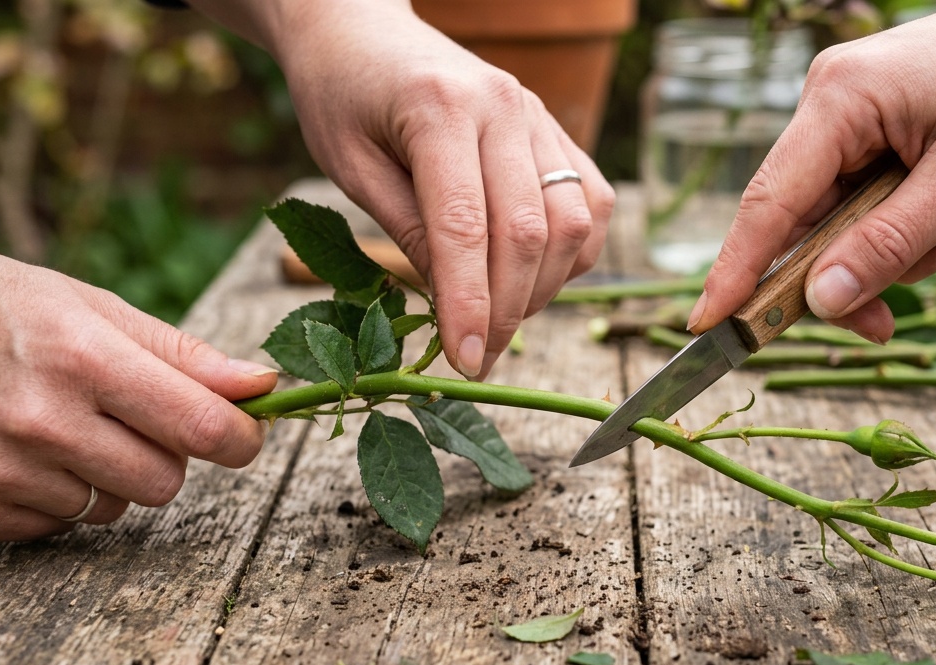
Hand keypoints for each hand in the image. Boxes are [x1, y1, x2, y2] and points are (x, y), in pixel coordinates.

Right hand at [0, 247, 276, 539]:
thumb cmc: (3, 307)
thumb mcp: (93, 307)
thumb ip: (183, 355)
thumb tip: (262, 387)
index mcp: (83, 357)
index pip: (200, 427)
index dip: (241, 438)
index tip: (244, 433)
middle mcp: (41, 419)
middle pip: (164, 482)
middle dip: (165, 454)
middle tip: (131, 416)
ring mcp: (1, 468)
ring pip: (113, 509)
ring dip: (109, 477)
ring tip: (67, 426)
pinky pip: (59, 527)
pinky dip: (58, 498)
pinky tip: (29, 452)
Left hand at [198, 0, 614, 380]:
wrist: (365, 29)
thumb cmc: (343, 95)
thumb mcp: (348, 166)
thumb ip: (406, 231)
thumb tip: (455, 307)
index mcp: (439, 109)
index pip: (467, 227)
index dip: (470, 304)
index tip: (466, 360)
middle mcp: (505, 106)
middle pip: (530, 232)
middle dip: (509, 310)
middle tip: (480, 357)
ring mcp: (539, 115)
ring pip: (573, 223)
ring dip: (545, 288)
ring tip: (502, 317)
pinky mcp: (557, 130)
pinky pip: (591, 204)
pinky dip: (573, 255)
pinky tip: (533, 277)